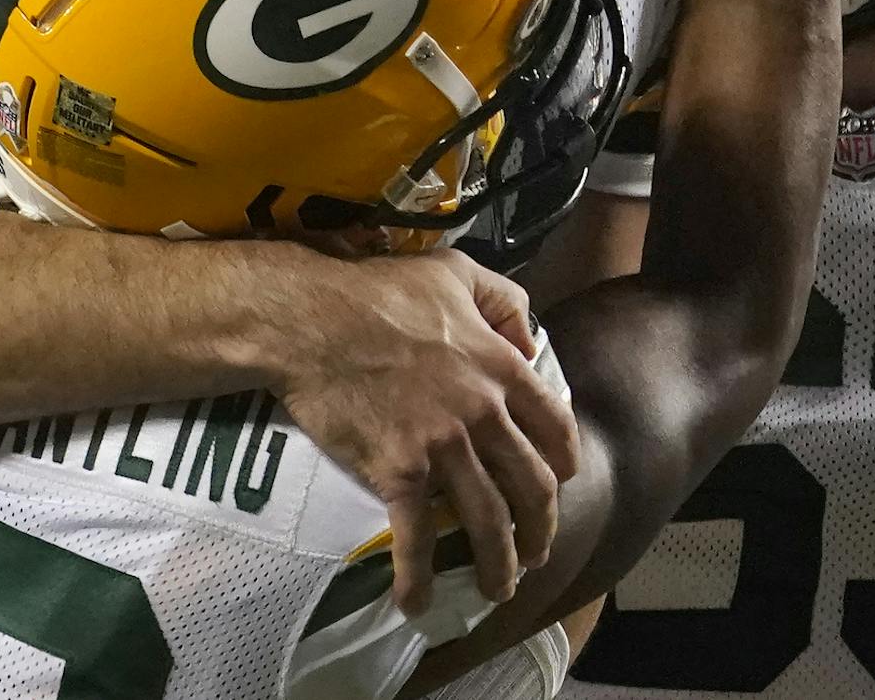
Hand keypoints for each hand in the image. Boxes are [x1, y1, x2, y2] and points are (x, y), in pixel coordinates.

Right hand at [276, 248, 580, 615]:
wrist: (310, 320)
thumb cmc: (378, 289)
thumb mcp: (455, 271)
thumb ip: (505, 299)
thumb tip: (529, 341)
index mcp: (500, 368)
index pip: (555, 428)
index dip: (564, 463)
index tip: (561, 482)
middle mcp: (483, 414)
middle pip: (533, 487)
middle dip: (542, 529)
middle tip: (537, 552)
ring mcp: (442, 447)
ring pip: (489, 522)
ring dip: (499, 565)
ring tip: (499, 589)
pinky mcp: (398, 472)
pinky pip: (417, 537)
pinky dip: (418, 577)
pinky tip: (416, 603)